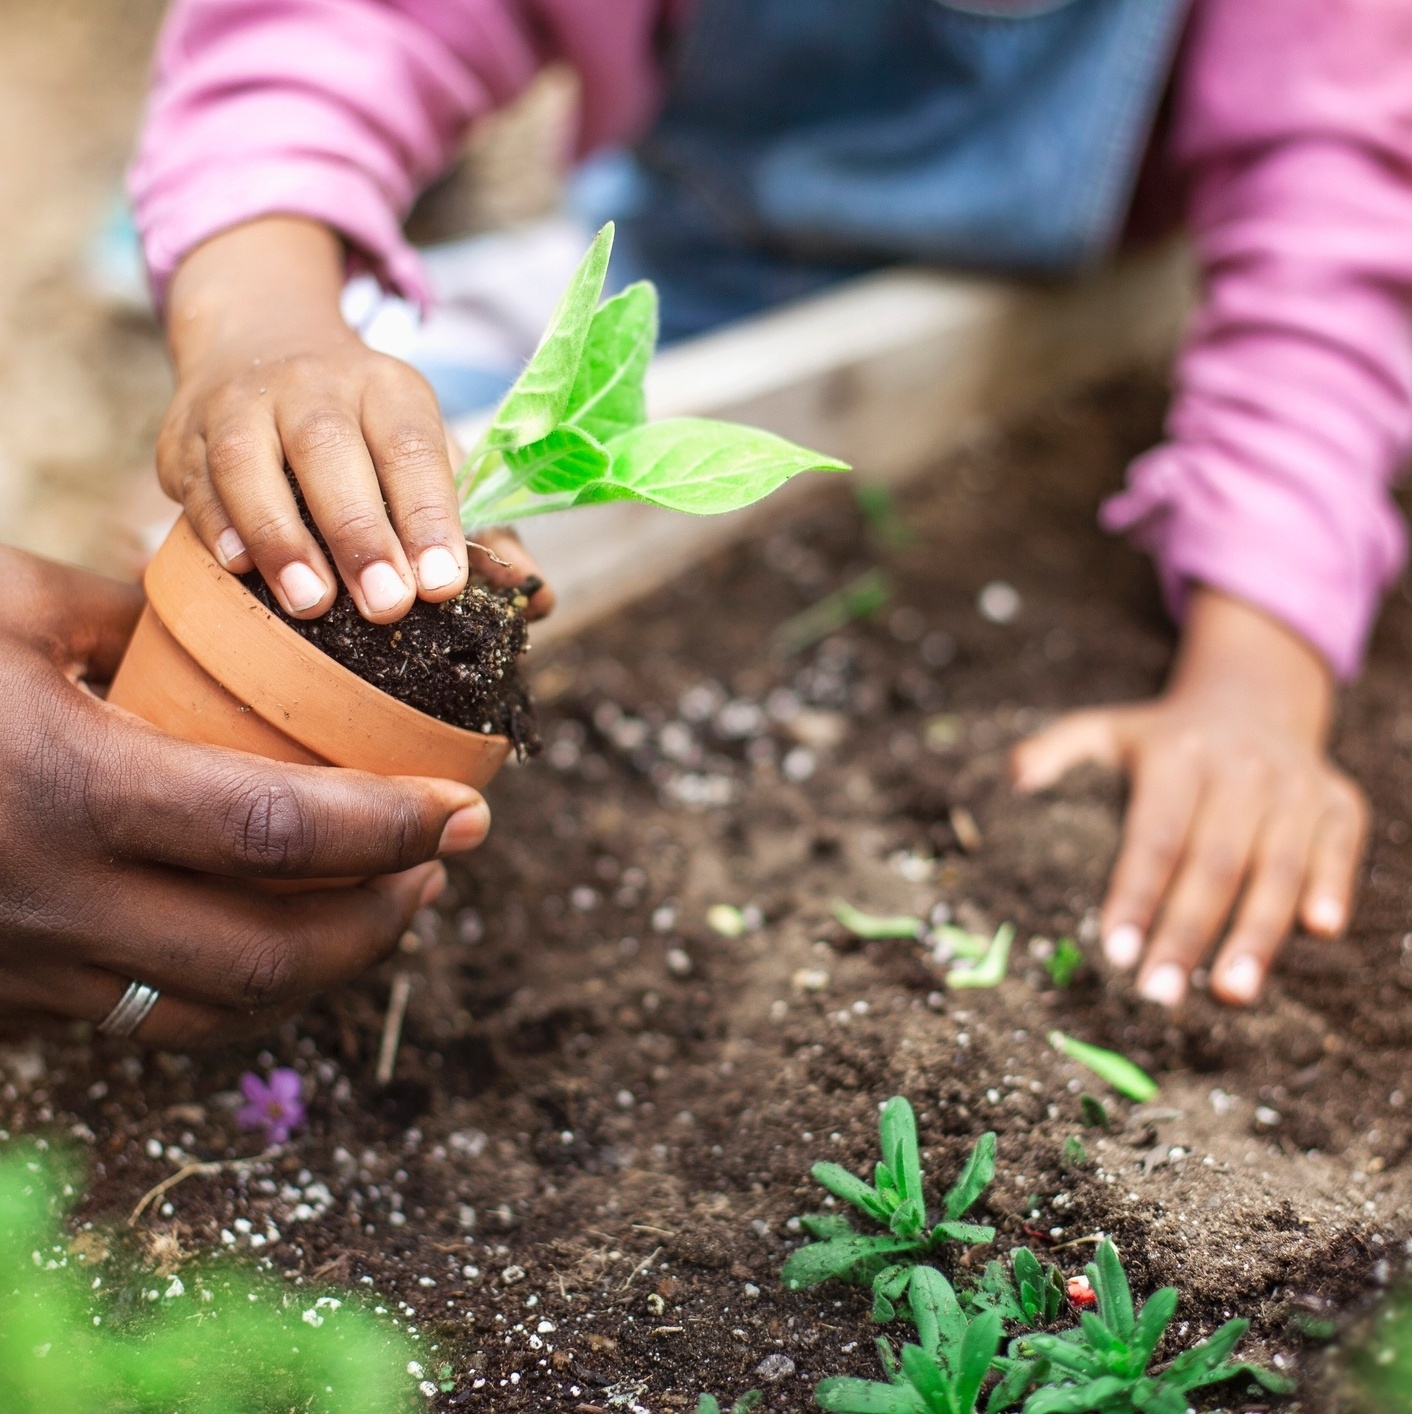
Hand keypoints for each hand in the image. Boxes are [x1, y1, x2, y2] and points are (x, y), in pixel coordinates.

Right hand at [0, 547, 494, 1046]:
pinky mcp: (8, 999)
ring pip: (220, 1007)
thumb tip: (235, 611)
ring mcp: (29, 969)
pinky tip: (276, 927)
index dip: (397, 829)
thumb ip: (128, 611)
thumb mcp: (1, 604)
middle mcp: (57, 902)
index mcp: (69, 790)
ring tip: (385, 898)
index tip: (469, 808)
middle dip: (386, 918)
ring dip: (326, 964)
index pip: (284, 836)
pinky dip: (241, 983)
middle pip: (274, 956)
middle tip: (444, 861)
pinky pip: (154, 1015)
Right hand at [159, 216, 552, 623]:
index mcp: (388, 389)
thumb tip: (534, 597)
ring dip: (282, 537)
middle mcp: (311, 385)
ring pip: (250, 462)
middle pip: (330, 451)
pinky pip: (194, 481)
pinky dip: (217, 525)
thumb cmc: (364, 430)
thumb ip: (479, 527)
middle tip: (387, 606)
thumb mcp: (427, 454)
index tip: (444, 585)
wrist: (258, 340)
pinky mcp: (184, 434)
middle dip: (360, 533)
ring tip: (312, 603)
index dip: (430, 516)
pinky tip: (240, 570)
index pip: (414, 447)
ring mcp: (240, 403)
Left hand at [1012, 589, 1366, 1006]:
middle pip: (1212, 864)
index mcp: (1177, 758)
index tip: (1113, 952)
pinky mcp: (1339, 801)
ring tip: (1231, 993)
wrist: (1255, 698)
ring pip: (1276, 867)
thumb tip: (1014, 780)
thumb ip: (1056, 751)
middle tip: (1160, 993)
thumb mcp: (1105, 730)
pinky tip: (1319, 932)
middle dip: (1186, 934)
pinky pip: (1338, 848)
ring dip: (1256, 934)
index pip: (1154, 838)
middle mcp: (1240, 770)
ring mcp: (1295, 785)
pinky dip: (1331, 886)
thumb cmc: (1165, 739)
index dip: (1134, 896)